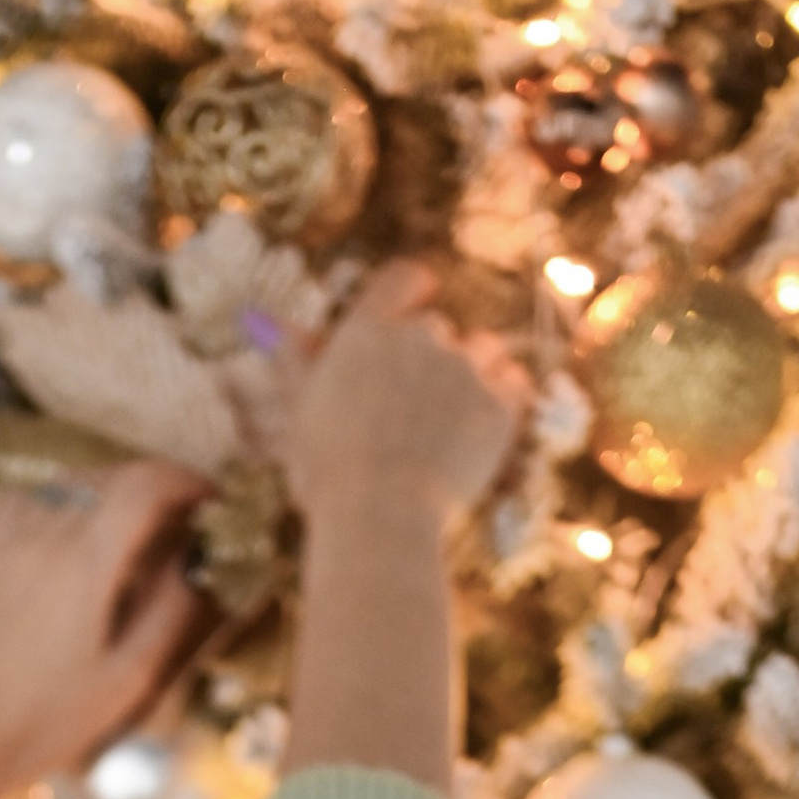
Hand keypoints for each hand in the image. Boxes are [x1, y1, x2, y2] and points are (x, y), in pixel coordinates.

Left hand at [0, 459, 208, 798]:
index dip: (186, 481)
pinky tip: (75, 540)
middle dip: (154, 486)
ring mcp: (9, 538)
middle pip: (111, 474)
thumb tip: (194, 561)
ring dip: (110, 491)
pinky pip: (33, 501)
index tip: (211, 502)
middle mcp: (46, 533)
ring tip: (132, 528)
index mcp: (86, 559)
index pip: (146, 483)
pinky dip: (66, 504)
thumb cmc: (49, 720)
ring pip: (71, 481)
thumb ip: (168, 610)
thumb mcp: (127, 677)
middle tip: (180, 519)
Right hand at [284, 261, 527, 530]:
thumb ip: (297, 365)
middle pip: (438, 327)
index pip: (403, 279)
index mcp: (368, 330)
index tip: (416, 304)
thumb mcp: (301, 414)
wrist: (379, 518)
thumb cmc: (329, 474)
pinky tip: (483, 426)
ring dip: (472, 372)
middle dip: (431, 357)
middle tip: (417, 406)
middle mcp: (420, 336)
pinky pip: (514, 383)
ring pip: (482, 350)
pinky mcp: (498, 405)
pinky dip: (503, 397)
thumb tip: (284, 332)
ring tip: (451, 421)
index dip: (412, 291)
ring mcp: (464, 368)